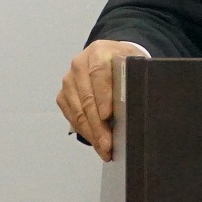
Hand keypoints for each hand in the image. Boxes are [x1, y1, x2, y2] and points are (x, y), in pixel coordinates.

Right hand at [58, 40, 143, 160]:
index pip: (99, 73)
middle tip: (108, 144)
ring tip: (104, 149)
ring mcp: (68, 80)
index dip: (103, 95)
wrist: (106, 57)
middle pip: (87, 97)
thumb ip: (133, 76)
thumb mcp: (132, 63)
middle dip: (98, 125)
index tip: (107, 115)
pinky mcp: (63, 94)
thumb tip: (138, 101)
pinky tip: (95, 142)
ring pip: (78, 110)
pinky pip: (71, 116)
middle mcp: (79, 64)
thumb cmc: (123, 64)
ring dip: (91, 133)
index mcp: (99, 52)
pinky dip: (84, 131)